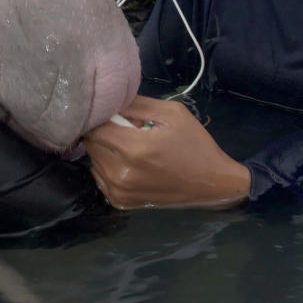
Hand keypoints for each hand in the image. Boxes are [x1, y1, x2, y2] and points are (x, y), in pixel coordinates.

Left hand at [84, 95, 249, 209]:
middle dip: (102, 131)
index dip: (100, 116)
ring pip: (93, 160)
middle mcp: (120, 173)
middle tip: (125, 129)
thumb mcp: (172, 113)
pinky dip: (108, 166)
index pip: (94, 127)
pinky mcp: (119, 202)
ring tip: (129, 146)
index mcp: (133, 148)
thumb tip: (109, 100)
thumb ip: (136, 104)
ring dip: (105, 149)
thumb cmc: (194, 144)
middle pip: (90, 143)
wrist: (212, 183)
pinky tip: (128, 163)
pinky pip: (99, 176)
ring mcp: (118, 191)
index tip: (112, 113)